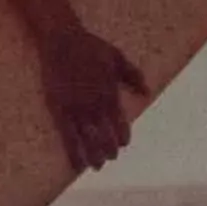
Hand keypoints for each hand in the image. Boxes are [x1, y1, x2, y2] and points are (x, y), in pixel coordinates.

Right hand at [37, 22, 146, 172]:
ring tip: (96, 166)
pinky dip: (73, 153)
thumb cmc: (91, 46)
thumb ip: (133, 76)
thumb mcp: (118, 58)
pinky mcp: (59, 109)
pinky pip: (67, 137)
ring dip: (93, 156)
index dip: (122, 137)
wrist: (62, 39)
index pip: (120, 124)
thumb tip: (147, 93)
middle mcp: (95, 105)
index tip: (123, 144)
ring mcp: (76, 108)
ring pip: (87, 140)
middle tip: (110, 158)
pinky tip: (76, 165)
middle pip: (105, 136)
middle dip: (109, 150)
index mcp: (110, 94)